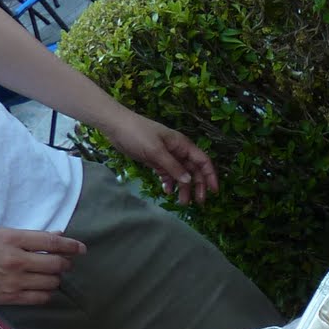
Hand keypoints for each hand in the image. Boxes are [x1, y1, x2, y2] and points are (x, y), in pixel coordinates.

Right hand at [0, 227, 85, 305]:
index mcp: (10, 239)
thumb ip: (27, 236)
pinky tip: (42, 288)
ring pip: (52, 282)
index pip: (50, 242)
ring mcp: (14, 281)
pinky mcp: (11, 297)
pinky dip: (47, 293)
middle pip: (56, 264)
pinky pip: (41, 298)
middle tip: (63, 263)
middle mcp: (15, 260)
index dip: (70, 245)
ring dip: (55, 278)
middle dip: (65, 263)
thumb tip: (56, 235)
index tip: (81, 248)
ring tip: (49, 275)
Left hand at [99, 110, 218, 204]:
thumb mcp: (156, 151)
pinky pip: (168, 174)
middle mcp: (178, 151)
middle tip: (197, 203)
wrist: (114, 125)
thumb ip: (173, 167)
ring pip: (181, 175)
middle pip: (194, 171)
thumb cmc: (137, 133)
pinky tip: (167, 191)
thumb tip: (188, 181)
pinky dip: (169, 183)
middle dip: (197, 186)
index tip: (214, 192)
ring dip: (183, 188)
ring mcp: (167, 156)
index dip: (210, 176)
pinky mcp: (156, 160)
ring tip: (181, 202)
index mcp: (182, 145)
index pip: (203, 162)